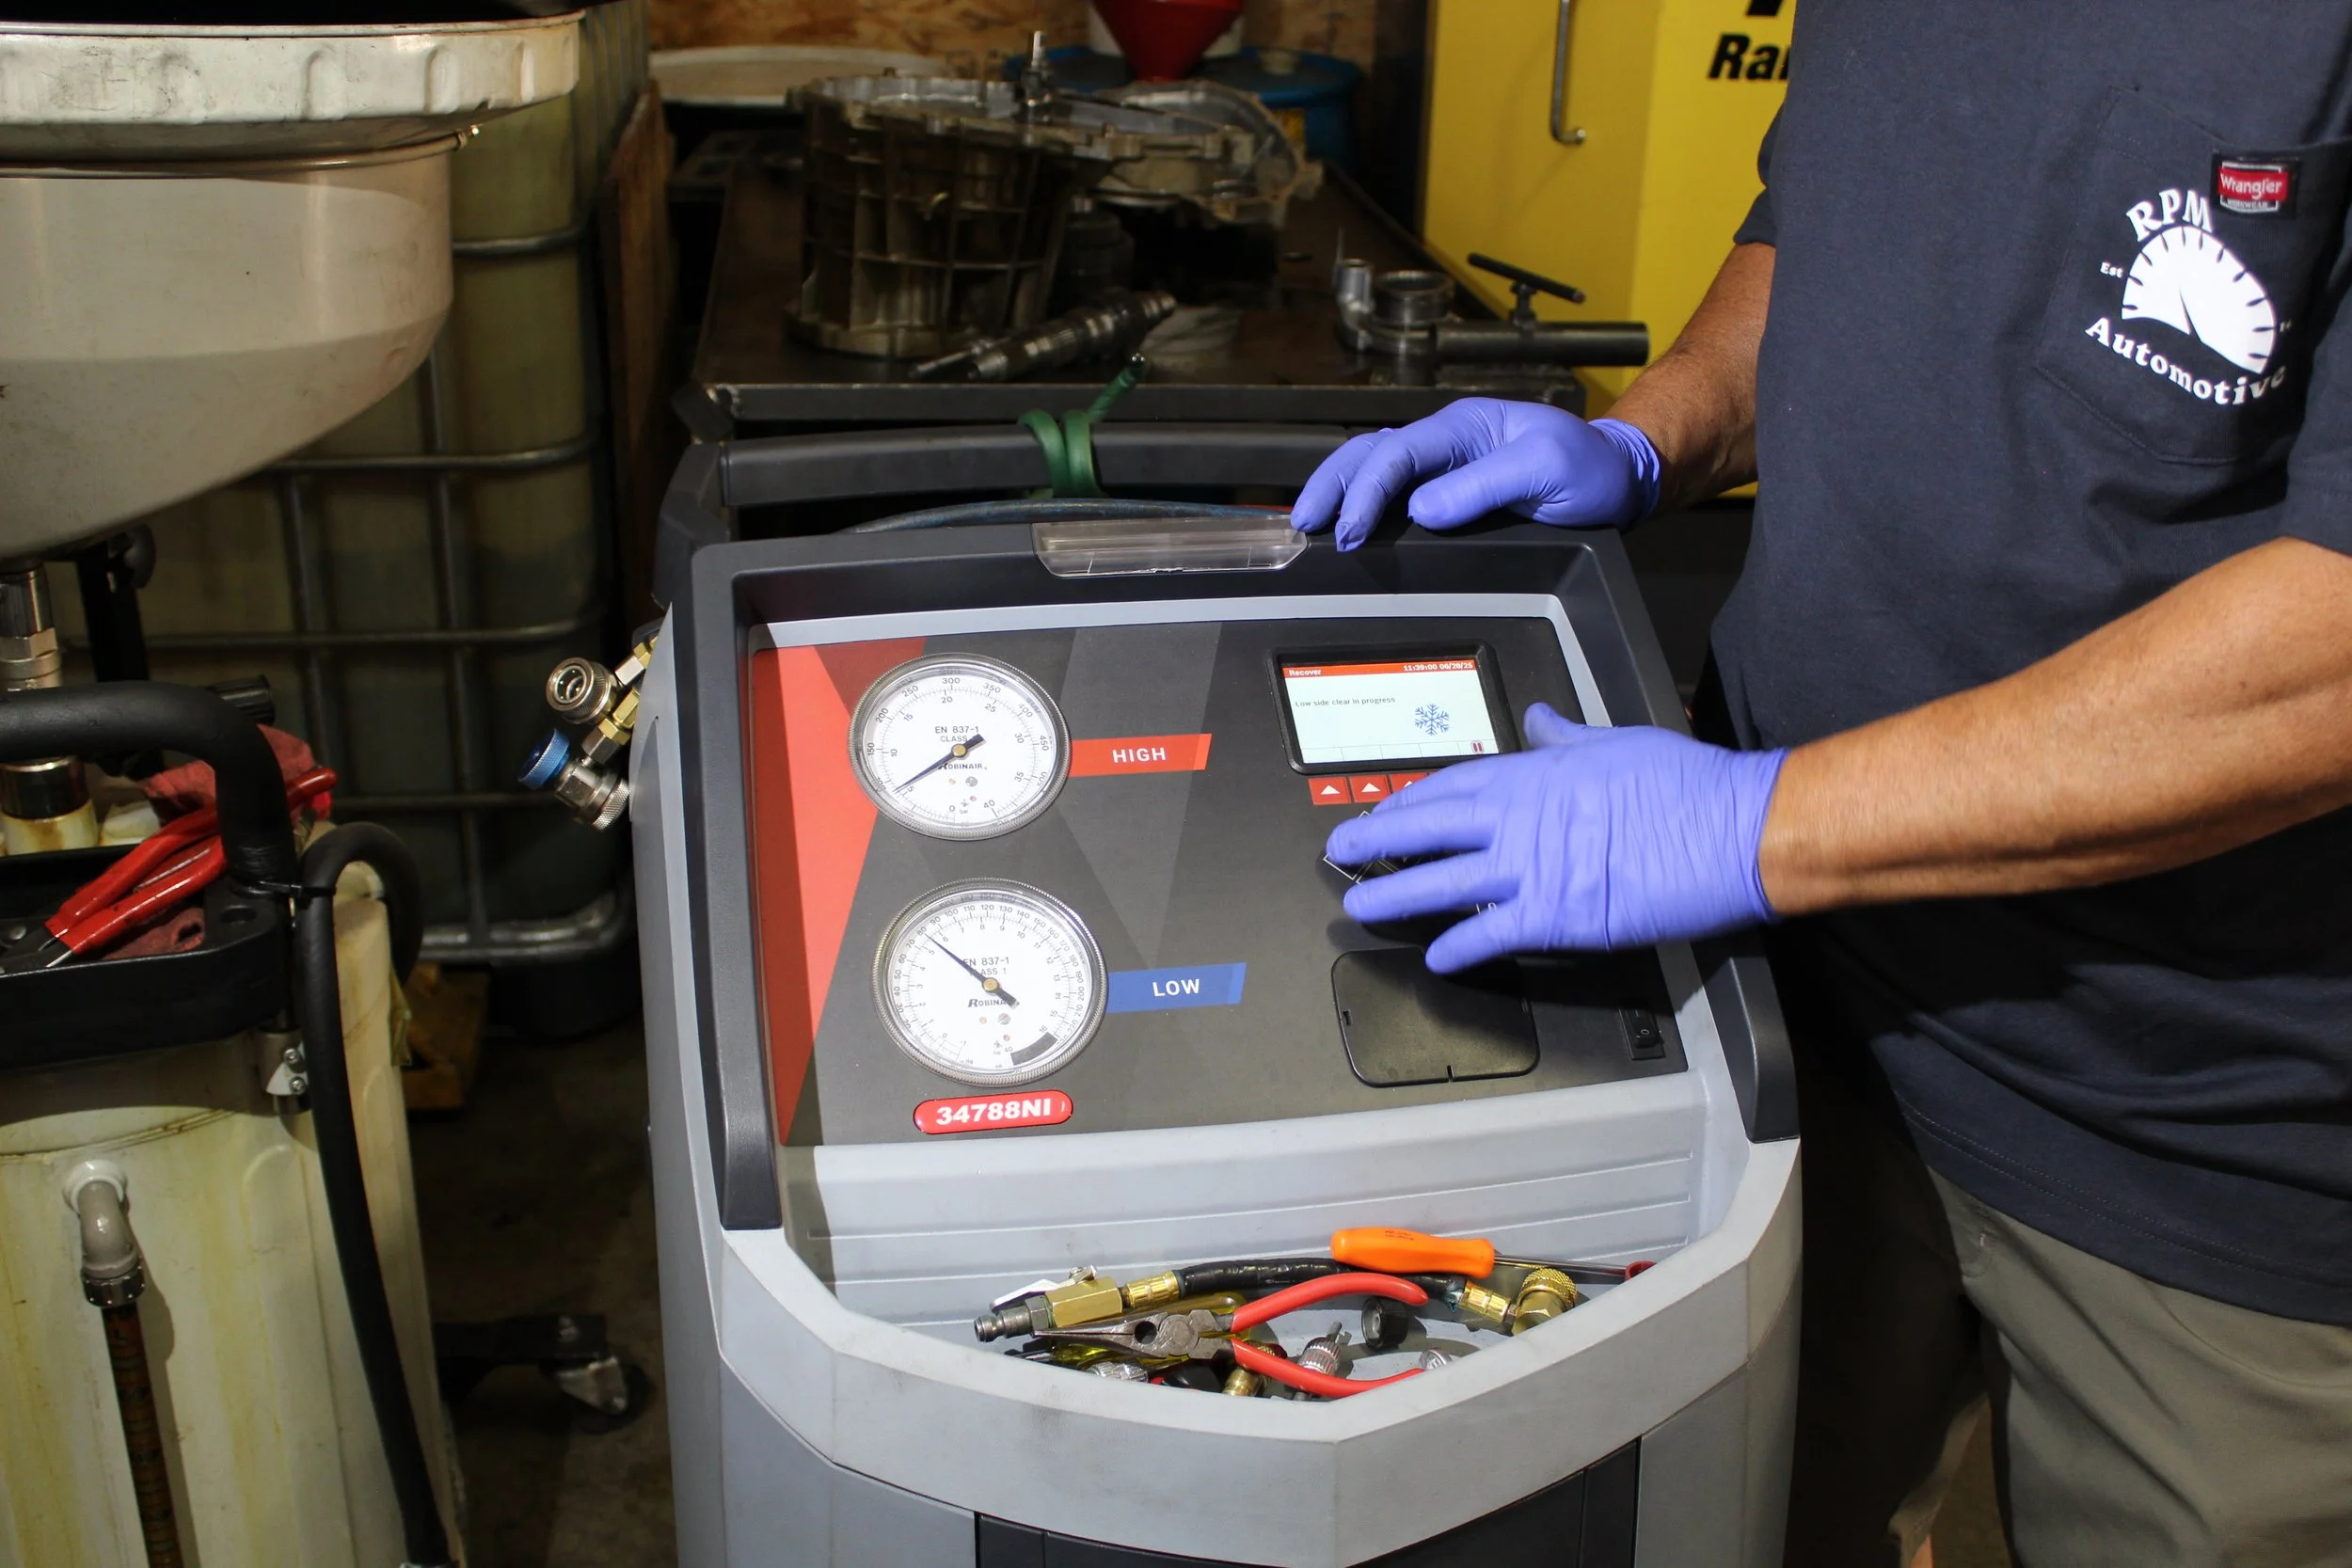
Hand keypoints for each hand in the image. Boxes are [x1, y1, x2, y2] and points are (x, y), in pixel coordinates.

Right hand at [1289, 400, 1663, 550]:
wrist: (1618, 478)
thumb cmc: (1589, 467)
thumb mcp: (1546, 470)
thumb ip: (1483, 486)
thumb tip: (1423, 510)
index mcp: (1465, 426)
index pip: (1397, 454)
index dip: (1367, 493)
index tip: (1351, 531)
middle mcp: (1448, 440)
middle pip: (1370, 453)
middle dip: (1332, 484)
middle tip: (1306, 522)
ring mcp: (1447, 464)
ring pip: (1376, 466)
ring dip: (1340, 490)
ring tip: (1311, 520)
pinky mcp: (1452, 489)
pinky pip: (1397, 490)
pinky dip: (1364, 503)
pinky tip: (1347, 522)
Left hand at [1325, 703, 1784, 969]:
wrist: (1732, 828)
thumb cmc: (1685, 784)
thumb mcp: (1615, 741)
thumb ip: (1564, 736)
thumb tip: (1538, 718)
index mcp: (1533, 774)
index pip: (1449, 787)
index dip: (1407, 803)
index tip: (1380, 812)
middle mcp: (1520, 819)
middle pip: (1428, 830)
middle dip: (1376, 842)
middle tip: (1339, 853)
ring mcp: (1533, 869)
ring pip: (1442, 883)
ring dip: (1395, 895)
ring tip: (1360, 906)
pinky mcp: (1557, 915)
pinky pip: (1492, 934)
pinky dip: (1459, 946)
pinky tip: (1435, 956)